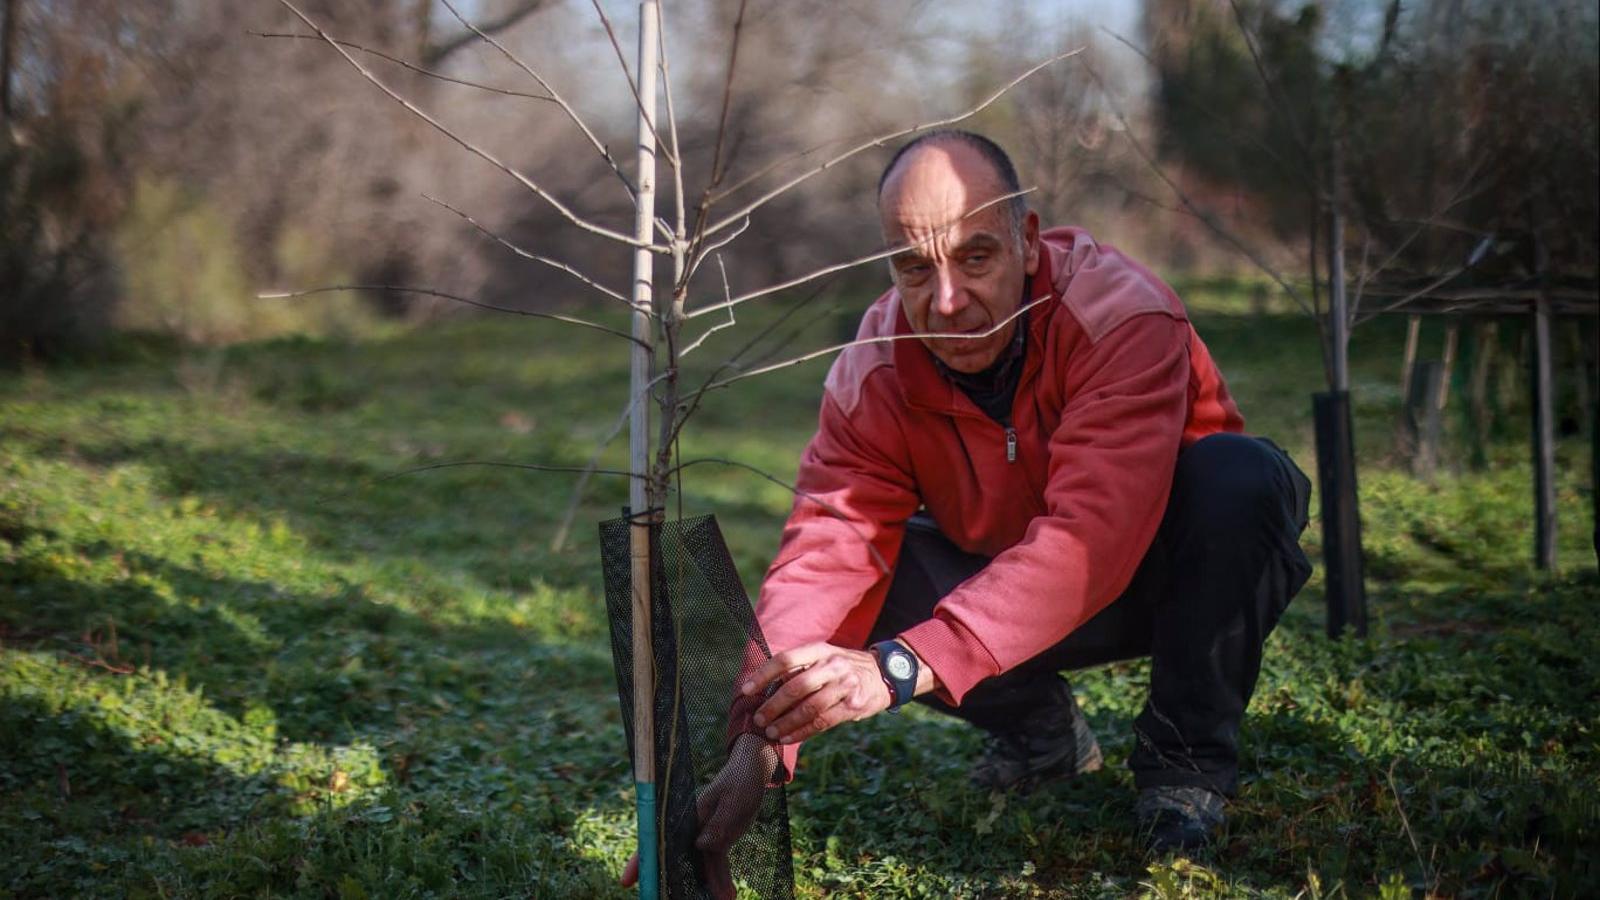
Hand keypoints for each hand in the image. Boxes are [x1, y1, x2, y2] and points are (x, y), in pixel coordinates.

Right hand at [619, 734, 777, 898]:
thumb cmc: (740, 780)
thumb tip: (702, 845)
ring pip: (697, 869)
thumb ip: (719, 823)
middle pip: (674, 861)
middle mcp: (691, 829)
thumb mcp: (733, 799)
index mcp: (686, 816)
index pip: (657, 838)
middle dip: (671, 884)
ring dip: (705, 889)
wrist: (752, 772)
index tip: (627, 881)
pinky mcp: (717, 843)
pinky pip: (715, 866)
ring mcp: (703, 837)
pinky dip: (720, 881)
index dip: (640, 860)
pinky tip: (728, 895)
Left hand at [741, 642, 894, 743]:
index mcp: (820, 650)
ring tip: (770, 731)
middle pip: (796, 686)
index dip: (763, 675)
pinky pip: (822, 722)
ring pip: (809, 708)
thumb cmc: (844, 667)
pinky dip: (802, 732)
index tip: (746, 690)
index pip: (786, 660)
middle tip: (758, 718)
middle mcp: (833, 665)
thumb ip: (801, 669)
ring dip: (786, 722)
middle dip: (773, 705)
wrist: (884, 674)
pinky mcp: (853, 706)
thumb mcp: (824, 657)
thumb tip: (766, 688)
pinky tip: (788, 737)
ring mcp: (845, 686)